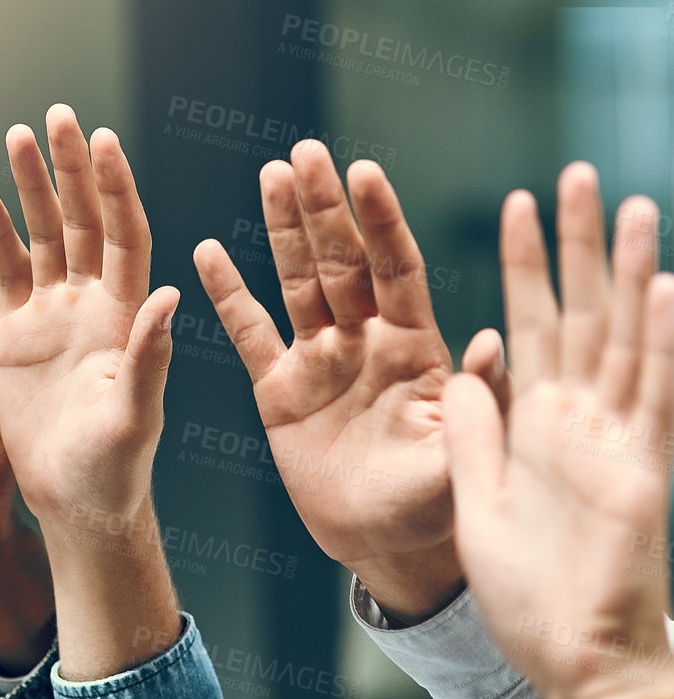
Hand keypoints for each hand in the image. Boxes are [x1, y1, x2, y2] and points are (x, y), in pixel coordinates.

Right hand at [0, 105, 178, 538]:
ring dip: (30, 187)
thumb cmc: (116, 472)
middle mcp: (95, 304)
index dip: (115, 187)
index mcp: (127, 316)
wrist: (77, 506)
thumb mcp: (135, 418)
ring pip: (44, 235)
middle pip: (84, 220)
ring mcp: (56, 315)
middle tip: (58, 115)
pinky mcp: (19, 334)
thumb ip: (148, 358)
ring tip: (16, 135)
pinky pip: (5, 272)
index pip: (125, 235)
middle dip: (71, 168)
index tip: (103, 140)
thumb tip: (168, 295)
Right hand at [194, 143, 465, 620]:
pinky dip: (228, 295)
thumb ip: (477, 400)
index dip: (381, 222)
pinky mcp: (279, 389)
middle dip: (325, 207)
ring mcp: (320, 358)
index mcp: (414, 346)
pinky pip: (249, 334)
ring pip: (298, 280)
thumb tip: (490, 342)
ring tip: (272, 174)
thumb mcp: (465, 457)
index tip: (365, 171)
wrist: (386, 546)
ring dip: (284, 228)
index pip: (396, 269)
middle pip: (342, 260)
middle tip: (307, 152)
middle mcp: (366, 338)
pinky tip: (208, 251)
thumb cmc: (438, 505)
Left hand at [444, 164, 673, 698]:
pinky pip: (657, 396)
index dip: (524, 263)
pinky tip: (670, 289)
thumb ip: (472, 429)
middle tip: (580, 174)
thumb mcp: (474, 496)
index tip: (517, 203)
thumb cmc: (526, 592)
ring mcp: (616, 439)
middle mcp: (577, 416)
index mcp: (533, 419)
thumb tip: (465, 366)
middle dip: (580, 244)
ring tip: (632, 207)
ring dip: (631, 273)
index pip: (528, 320)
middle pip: (582, 311)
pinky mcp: (644, 471)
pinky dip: (666, 343)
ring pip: (627, 337)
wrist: (571, 664)